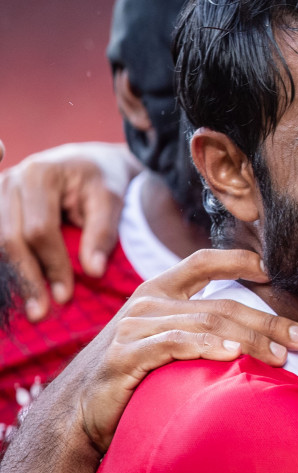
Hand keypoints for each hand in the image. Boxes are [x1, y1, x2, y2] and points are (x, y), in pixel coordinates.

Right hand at [0, 142, 138, 320]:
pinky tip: (14, 288)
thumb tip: (93, 272)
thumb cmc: (102, 179)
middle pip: (10, 238)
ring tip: (28, 306)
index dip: (52, 265)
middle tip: (41, 312)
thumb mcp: (112, 198)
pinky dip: (5, 264)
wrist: (88, 160)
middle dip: (27, 278)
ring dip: (11, 276)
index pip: (39, 230)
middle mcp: (10, 180)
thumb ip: (103, 232)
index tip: (65, 296)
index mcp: (39, 174)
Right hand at [42, 249, 297, 453]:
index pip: (202, 262)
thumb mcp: (164, 343)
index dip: (239, 259)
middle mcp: (146, 304)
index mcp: (157, 292)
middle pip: (221, 304)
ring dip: (250, 339)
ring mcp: (134, 328)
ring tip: (280, 355)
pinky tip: (233, 354)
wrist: (77, 414)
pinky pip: (175, 344)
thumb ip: (197, 327)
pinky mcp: (125, 355)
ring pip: (207, 324)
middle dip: (267, 321)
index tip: (273, 269)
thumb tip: (255, 333)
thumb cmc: (131, 378)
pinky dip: (207, 347)